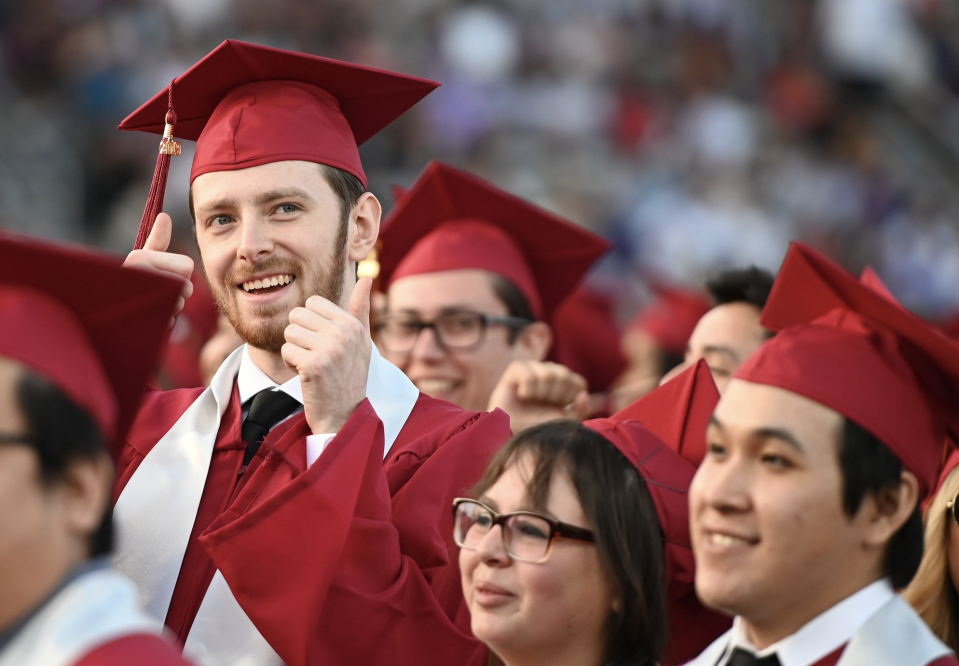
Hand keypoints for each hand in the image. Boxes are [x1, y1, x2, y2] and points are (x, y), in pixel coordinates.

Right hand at [123, 213, 194, 321]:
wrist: (99, 315)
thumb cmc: (123, 284)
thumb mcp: (140, 260)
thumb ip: (156, 242)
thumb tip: (165, 216)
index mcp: (139, 258)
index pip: (187, 266)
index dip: (180, 274)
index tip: (159, 276)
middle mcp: (138, 275)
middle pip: (188, 287)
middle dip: (178, 293)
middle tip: (154, 293)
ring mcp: (139, 299)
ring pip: (180, 305)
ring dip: (170, 309)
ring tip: (147, 305)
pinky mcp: (141, 319)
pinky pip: (169, 322)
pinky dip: (162, 322)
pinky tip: (147, 319)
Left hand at [282, 277, 372, 434]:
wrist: (344, 414)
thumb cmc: (350, 375)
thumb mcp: (361, 341)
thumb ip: (360, 309)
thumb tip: (366, 277)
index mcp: (353, 324)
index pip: (312, 303)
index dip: (311, 323)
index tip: (323, 343)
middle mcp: (344, 333)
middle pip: (297, 315)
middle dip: (299, 336)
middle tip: (315, 355)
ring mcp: (329, 349)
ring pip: (289, 333)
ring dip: (295, 351)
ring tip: (312, 366)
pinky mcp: (314, 365)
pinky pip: (285, 351)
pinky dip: (291, 365)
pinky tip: (307, 376)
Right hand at [487, 360, 589, 432]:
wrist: (512, 433)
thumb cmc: (537, 428)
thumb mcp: (564, 422)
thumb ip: (580, 411)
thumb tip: (584, 394)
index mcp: (565, 383)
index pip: (578, 383)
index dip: (570, 398)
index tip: (559, 408)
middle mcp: (551, 371)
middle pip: (564, 375)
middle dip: (554, 396)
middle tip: (542, 404)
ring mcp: (534, 367)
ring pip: (547, 374)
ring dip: (539, 393)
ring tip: (531, 400)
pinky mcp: (516, 368)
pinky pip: (528, 375)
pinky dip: (526, 391)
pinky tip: (521, 396)